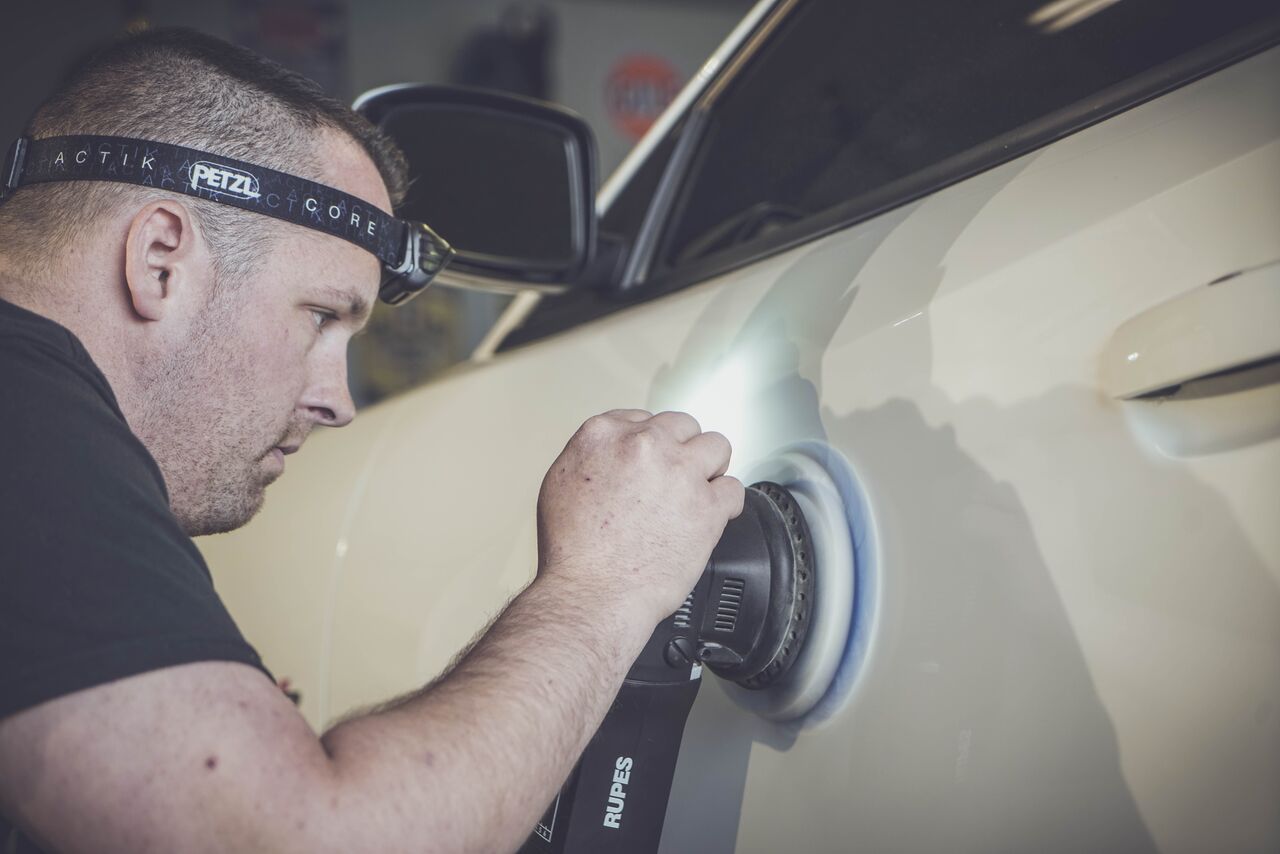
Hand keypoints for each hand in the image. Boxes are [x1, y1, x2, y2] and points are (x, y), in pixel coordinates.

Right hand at [535, 409, 744, 629]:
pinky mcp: (707, 506)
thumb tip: (613, 456)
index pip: (643, 419)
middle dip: (682, 450)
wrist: (591, 593)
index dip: (651, 443)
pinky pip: (734, 490)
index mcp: (604, 435)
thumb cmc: (572, 552)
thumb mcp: (560, 484)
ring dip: (710, 468)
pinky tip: (711, 516)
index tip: (653, 461)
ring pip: (717, 446)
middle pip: (683, 426)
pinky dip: (725, 504)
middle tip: (675, 478)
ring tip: (699, 490)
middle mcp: (645, 446)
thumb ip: (592, 457)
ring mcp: (680, 473)